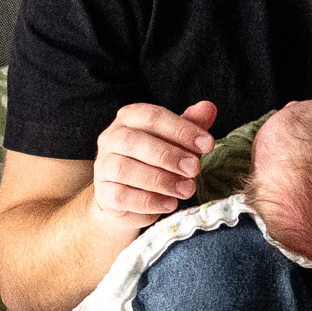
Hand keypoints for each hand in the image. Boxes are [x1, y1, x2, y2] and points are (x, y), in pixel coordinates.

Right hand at [89, 100, 217, 233]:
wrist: (130, 197)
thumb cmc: (158, 160)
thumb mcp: (177, 140)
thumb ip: (192, 124)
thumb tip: (208, 107)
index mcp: (130, 118)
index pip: (152, 116)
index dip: (182, 130)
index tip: (208, 145)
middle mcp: (111, 138)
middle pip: (133, 141)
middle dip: (168, 156)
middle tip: (195, 169)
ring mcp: (103, 166)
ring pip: (124, 169)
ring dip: (161, 180)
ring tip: (187, 189)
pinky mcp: (103, 193)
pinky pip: (122, 196)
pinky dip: (149, 201)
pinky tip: (170, 203)